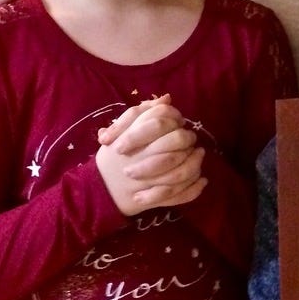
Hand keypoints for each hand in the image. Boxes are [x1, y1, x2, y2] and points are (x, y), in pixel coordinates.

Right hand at [96, 96, 205, 215]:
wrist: (96, 189)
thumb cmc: (113, 156)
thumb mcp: (121, 130)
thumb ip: (144, 112)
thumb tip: (167, 98)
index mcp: (130, 140)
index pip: (160, 120)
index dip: (174, 117)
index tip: (178, 121)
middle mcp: (140, 160)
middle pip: (175, 142)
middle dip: (187, 138)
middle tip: (191, 138)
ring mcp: (147, 182)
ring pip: (181, 171)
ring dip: (195, 161)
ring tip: (198, 155)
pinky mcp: (152, 201)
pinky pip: (179, 195)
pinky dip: (193, 188)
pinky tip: (202, 180)